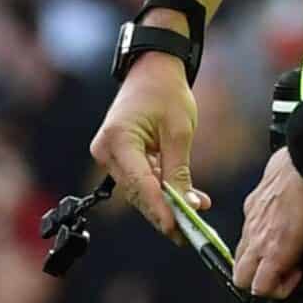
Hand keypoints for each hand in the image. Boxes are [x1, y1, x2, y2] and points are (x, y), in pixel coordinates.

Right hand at [88, 54, 202, 240]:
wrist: (152, 69)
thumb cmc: (166, 93)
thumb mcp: (179, 132)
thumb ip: (179, 172)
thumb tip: (187, 206)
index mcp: (118, 140)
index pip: (140, 184)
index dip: (159, 209)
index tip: (177, 229)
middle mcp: (107, 150)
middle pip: (138, 192)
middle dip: (164, 211)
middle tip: (190, 232)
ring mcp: (110, 154)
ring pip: (140, 190)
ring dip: (166, 202)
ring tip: (195, 214)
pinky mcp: (119, 156)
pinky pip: (141, 179)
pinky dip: (162, 189)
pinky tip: (187, 199)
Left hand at [232, 146, 302, 298]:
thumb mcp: (281, 171)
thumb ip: (278, 180)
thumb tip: (285, 171)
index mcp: (254, 207)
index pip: (246, 240)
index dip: (261, 252)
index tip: (283, 247)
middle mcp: (250, 226)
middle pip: (238, 264)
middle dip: (256, 275)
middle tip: (282, 270)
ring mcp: (258, 240)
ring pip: (244, 279)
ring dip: (266, 282)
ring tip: (291, 274)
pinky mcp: (274, 252)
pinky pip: (263, 285)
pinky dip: (278, 288)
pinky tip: (297, 275)